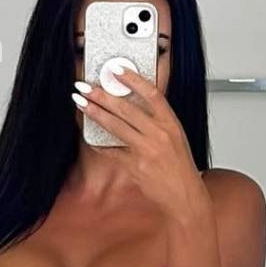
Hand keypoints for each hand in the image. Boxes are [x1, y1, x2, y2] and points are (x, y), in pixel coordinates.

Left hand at [73, 65, 206, 216]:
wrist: (185, 196)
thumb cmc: (180, 168)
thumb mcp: (175, 138)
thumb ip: (156, 123)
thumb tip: (131, 108)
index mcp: (171, 124)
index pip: (152, 94)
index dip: (133, 79)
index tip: (116, 70)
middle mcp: (160, 134)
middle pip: (126, 108)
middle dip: (102, 95)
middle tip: (85, 87)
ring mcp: (147, 150)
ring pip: (115, 126)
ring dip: (95, 113)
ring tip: (81, 103)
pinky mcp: (135, 166)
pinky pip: (112, 151)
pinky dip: (99, 144)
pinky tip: (89, 137)